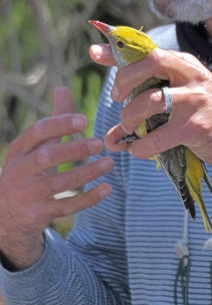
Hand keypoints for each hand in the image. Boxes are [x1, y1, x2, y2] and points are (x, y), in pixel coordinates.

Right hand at [0, 87, 112, 270]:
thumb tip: (63, 88)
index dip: (60, 124)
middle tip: (99, 143)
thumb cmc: (27, 171)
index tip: (85, 120)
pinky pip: (65, 207)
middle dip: (73, 149)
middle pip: (46, 158)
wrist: (6, 217)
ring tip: (109, 163)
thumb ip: (53, 120)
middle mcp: (19, 172)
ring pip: (58, 183)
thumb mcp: (34, 147)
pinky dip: (88, 199)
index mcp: (18, 150)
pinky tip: (107, 189)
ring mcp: (27, 195)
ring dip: (86, 173)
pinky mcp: (37, 215)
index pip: (37, 132)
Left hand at [90, 44, 211, 170]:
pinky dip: (141, 147)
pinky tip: (140, 151)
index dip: (117, 50)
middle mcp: (190, 75)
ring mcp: (195, 100)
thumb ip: (152, 105)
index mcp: (185, 64)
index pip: (146, 50)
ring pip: (149, 100)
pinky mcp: (197, 126)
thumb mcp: (187, 97)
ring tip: (129, 129)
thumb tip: (111, 134)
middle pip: (147, 64)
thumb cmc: (211, 115)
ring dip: (130, 118)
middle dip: (123, 80)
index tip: (93, 52)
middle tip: (117, 99)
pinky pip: (157, 137)